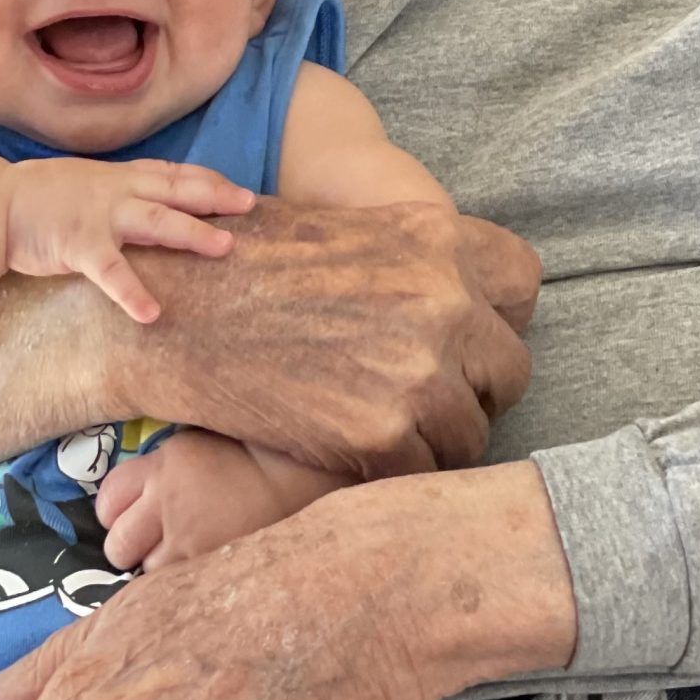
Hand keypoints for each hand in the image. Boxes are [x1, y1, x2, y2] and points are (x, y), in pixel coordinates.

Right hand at [5, 160, 255, 324]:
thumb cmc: (42, 196)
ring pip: (157, 222)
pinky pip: (112, 272)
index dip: (209, 180)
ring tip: (224, 247)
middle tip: (249, 206)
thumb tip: (154, 204)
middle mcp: (118, 190)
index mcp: (121, 176)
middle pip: (177, 191)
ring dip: (193, 232)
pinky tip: (152, 313)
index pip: (174, 174)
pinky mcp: (80, 246)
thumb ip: (122, 192)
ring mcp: (101, 216)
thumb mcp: (89, 183)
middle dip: (216, 196)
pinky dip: (132, 292)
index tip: (239, 190)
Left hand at [94, 433, 278, 571]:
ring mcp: (187, 536)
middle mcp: (167, 498)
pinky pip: (177, 586)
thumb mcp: (202, 443)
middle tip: (153, 546)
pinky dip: (185, 583)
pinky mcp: (209, 564)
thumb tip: (140, 495)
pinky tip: (203, 571)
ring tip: (186, 558)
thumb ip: (166, 466)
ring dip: (161, 569)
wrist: (302, 474)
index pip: (108, 497)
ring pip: (147, 571)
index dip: (116, 514)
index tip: (131, 518)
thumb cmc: (255, 454)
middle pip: (117, 543)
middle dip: (130, 549)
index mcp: (165, 461)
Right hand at [105, 198, 541, 475]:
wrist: (174, 313)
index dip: (495, 316)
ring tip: (381, 423)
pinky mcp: (382, 433)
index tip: (468, 336)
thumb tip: (470, 299)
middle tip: (421, 394)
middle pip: (510, 368)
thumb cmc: (252, 264)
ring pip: (474, 430)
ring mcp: (418, 371)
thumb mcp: (351, 229)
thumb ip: (420, 261)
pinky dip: (394, 468)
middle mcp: (443, 300)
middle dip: (472, 386)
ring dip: (436, 436)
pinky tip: (351, 447)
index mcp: (438, 239)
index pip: (525, 284)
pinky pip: (424, 470)